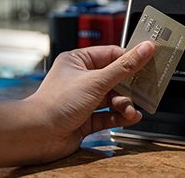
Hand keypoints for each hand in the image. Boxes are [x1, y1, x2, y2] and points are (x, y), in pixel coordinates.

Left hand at [23, 41, 154, 162]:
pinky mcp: (85, 119)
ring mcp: (83, 100)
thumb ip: (125, 66)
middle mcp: (81, 79)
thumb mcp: (97, 81)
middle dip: (129, 86)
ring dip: (125, 104)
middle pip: (115, 78)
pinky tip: (129, 118)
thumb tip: (146, 48)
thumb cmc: (55, 103)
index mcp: (78, 61)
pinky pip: (108, 115)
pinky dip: (120, 116)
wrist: (36, 135)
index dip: (130, 58)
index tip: (149, 61)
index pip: (111, 54)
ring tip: (131, 109)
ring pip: (112, 98)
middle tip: (145, 88)